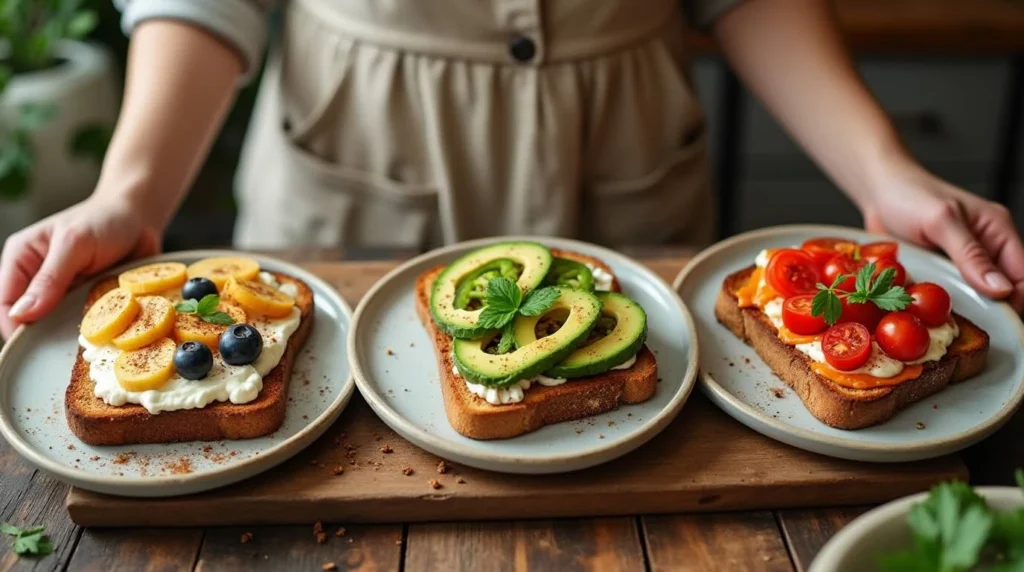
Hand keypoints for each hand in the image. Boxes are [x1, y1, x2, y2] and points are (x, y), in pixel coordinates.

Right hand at [0, 195, 162, 338]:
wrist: (139, 218)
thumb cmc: (104, 221)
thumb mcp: (75, 244)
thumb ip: (49, 278)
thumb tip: (22, 314)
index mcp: (21, 258)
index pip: (4, 301)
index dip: (15, 325)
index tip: (36, 344)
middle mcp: (36, 278)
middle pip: (28, 318)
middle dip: (45, 332)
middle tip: (66, 341)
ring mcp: (61, 291)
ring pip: (55, 324)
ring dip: (70, 331)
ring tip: (88, 334)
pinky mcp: (84, 299)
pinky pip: (81, 322)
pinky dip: (91, 327)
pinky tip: (104, 329)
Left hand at [861, 162, 1023, 311]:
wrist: (877, 191)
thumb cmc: (909, 195)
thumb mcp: (941, 221)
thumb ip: (970, 254)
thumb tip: (1000, 289)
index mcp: (998, 232)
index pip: (1023, 276)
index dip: (1016, 302)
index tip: (999, 324)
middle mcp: (987, 250)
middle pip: (1003, 292)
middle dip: (989, 311)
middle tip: (965, 327)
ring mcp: (962, 263)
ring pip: (975, 298)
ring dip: (963, 311)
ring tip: (946, 323)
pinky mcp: (941, 272)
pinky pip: (949, 295)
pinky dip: (942, 305)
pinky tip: (929, 314)